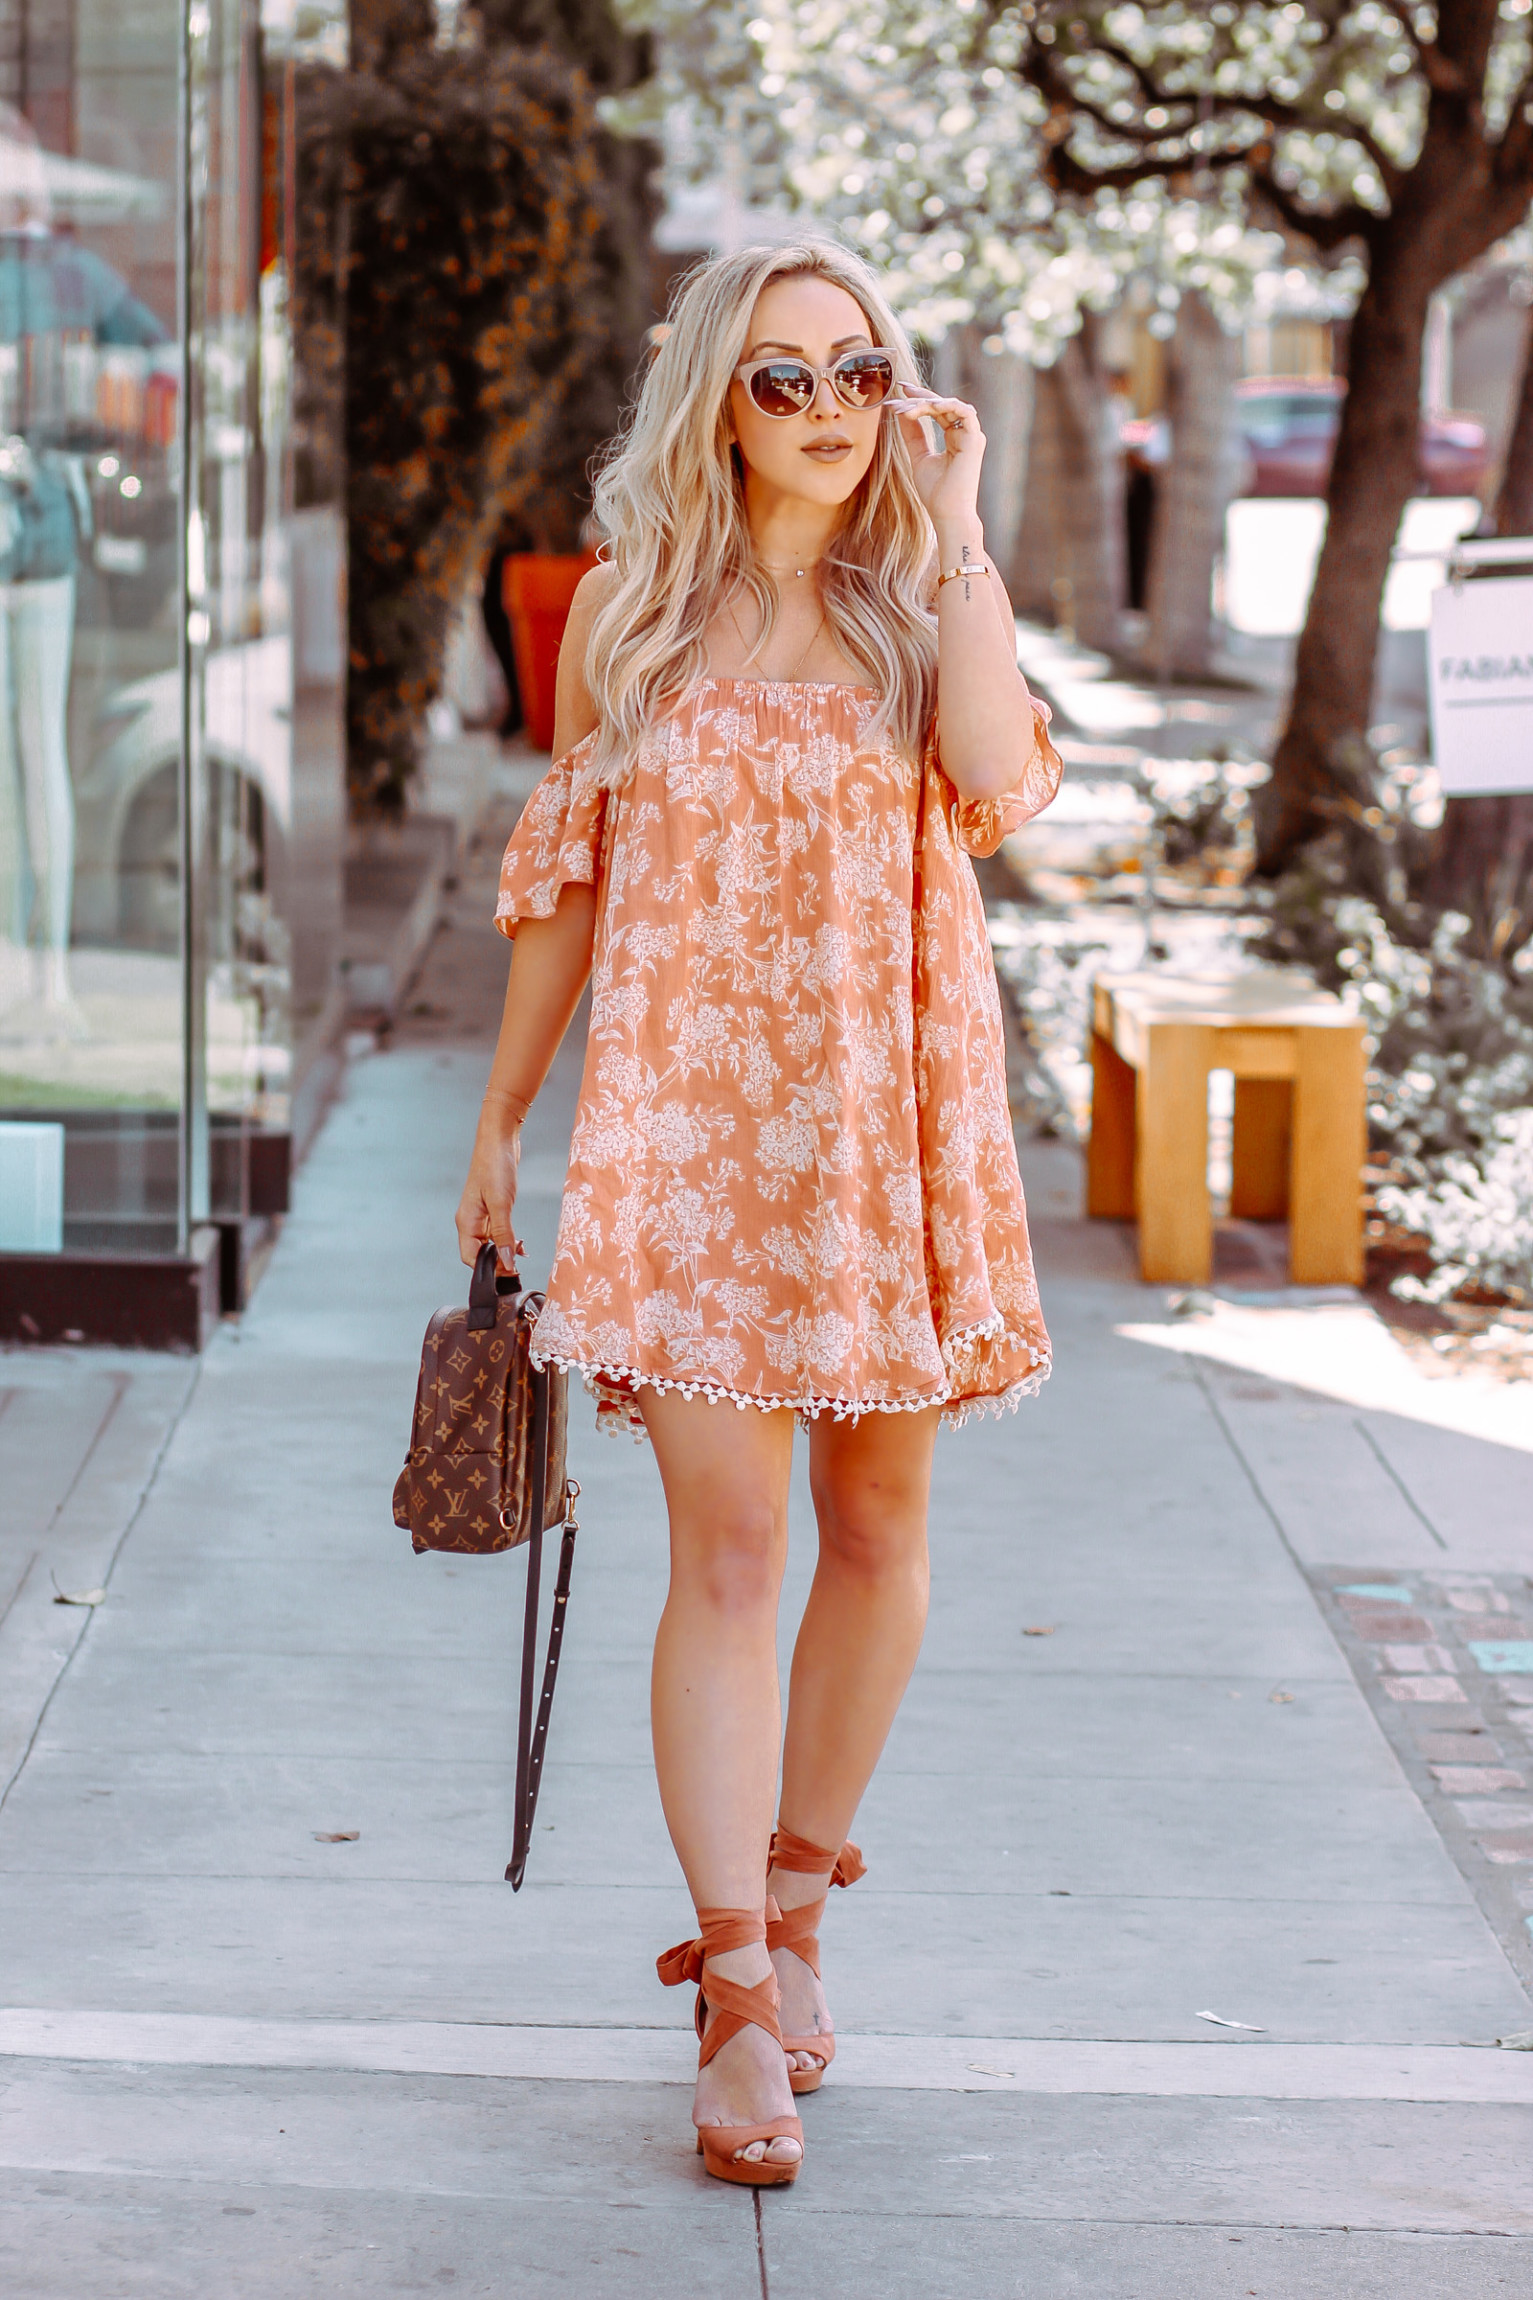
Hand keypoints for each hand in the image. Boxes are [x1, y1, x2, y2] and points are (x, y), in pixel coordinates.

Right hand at [455, 1106, 525, 1270]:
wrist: (499, 1140)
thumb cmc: (495, 1166)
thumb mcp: (501, 1203)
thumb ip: (503, 1234)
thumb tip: (507, 1262)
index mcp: (466, 1222)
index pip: (471, 1257)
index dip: (489, 1269)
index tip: (509, 1272)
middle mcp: (470, 1221)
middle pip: (480, 1254)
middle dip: (498, 1262)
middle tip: (519, 1266)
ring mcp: (480, 1215)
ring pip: (490, 1244)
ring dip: (505, 1251)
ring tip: (521, 1253)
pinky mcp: (491, 1208)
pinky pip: (497, 1232)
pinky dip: (508, 1239)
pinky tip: (520, 1242)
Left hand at [895, 389, 984, 525]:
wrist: (947, 513)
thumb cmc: (936, 492)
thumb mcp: (918, 456)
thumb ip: (913, 434)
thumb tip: (901, 412)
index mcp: (954, 437)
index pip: (937, 410)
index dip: (919, 399)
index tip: (898, 393)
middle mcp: (965, 433)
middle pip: (942, 404)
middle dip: (919, 398)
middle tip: (898, 396)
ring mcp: (972, 435)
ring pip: (950, 405)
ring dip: (927, 403)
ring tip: (907, 409)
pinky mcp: (975, 440)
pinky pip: (965, 412)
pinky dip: (947, 405)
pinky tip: (928, 407)